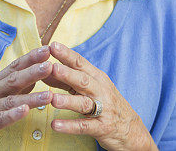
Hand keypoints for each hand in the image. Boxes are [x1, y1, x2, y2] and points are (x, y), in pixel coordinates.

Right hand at [0, 45, 54, 150]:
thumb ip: (13, 87)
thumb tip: (35, 78)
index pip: (14, 67)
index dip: (31, 58)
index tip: (48, 48)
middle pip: (14, 79)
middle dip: (33, 71)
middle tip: (51, 64)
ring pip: (10, 100)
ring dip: (30, 97)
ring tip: (48, 94)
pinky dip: (12, 115)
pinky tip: (24, 112)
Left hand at [42, 42, 156, 150]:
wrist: (131, 129)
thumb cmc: (106, 103)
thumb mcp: (89, 89)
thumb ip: (67, 81)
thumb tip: (44, 72)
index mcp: (97, 78)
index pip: (80, 63)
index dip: (67, 55)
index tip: (52, 45)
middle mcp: (100, 91)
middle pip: (83, 80)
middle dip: (67, 74)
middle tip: (51, 67)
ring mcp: (102, 109)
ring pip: (83, 103)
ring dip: (68, 101)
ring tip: (52, 99)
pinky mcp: (101, 128)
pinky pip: (84, 126)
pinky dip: (69, 126)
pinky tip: (55, 125)